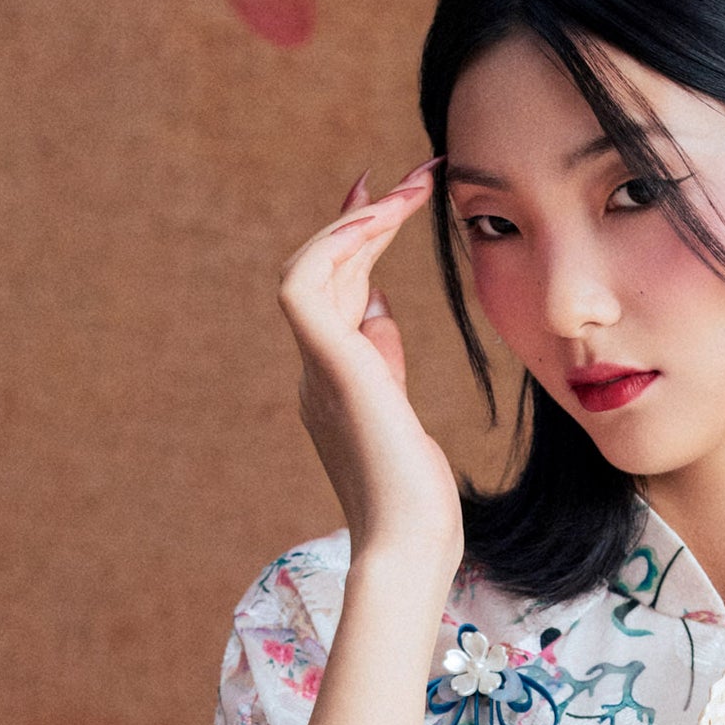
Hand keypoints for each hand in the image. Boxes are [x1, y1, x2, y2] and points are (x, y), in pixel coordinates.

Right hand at [277, 163, 462, 577]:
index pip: (337, 294)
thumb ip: (385, 362)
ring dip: (356, 223)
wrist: (411, 546)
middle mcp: (315, 370)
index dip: (357, 241)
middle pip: (327, 274)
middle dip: (365, 217)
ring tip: (407, 192)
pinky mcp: (329, 369)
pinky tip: (378, 221)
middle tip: (415, 177)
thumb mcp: (404, 415)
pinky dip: (336, 247)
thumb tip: (379, 310)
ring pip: (310, 270)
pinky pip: (306, 287)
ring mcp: (316, 370)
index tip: (388, 199)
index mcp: (333, 380)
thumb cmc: (418, 500)